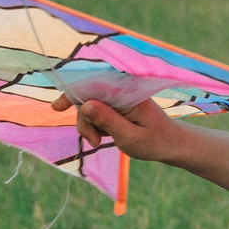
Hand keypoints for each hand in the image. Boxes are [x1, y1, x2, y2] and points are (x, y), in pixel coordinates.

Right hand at [75, 96, 197, 164]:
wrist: (170, 145)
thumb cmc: (155, 142)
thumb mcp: (130, 136)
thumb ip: (108, 120)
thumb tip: (85, 104)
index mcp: (128, 92)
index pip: (94, 84)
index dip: (73, 93)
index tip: (58, 107)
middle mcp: (121, 90)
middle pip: (87, 97)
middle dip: (84, 119)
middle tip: (93, 142)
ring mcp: (118, 97)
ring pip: (89, 106)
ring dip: (88, 125)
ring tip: (99, 143)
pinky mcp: (115, 105)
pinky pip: (95, 111)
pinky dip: (94, 125)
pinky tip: (102, 138)